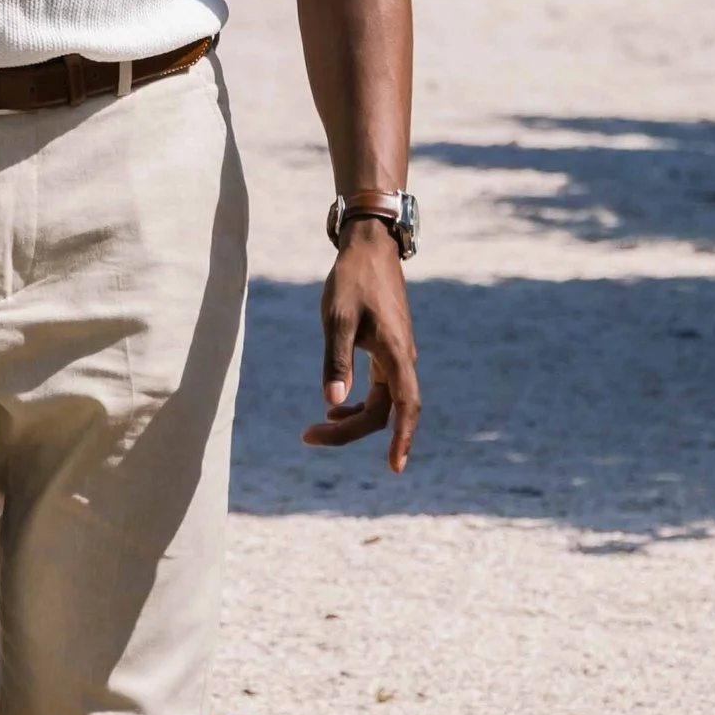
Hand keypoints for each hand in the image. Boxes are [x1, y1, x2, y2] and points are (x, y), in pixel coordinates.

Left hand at [304, 220, 421, 471]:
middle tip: (308, 437)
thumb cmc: (352, 279)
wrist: (369, 247)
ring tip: (316, 428)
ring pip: (381, 402)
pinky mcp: (387, 349)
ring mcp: (396, 355)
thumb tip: (332, 401)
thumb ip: (336, 360)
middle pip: (384, 411)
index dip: (403, 439)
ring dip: (352, 419)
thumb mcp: (338, 318)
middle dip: (349, 431)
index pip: (406, 407)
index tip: (394, 467)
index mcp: (395, 353)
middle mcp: (402, 358)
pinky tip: (335, 404)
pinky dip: (357, 402)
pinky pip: (379, 388)